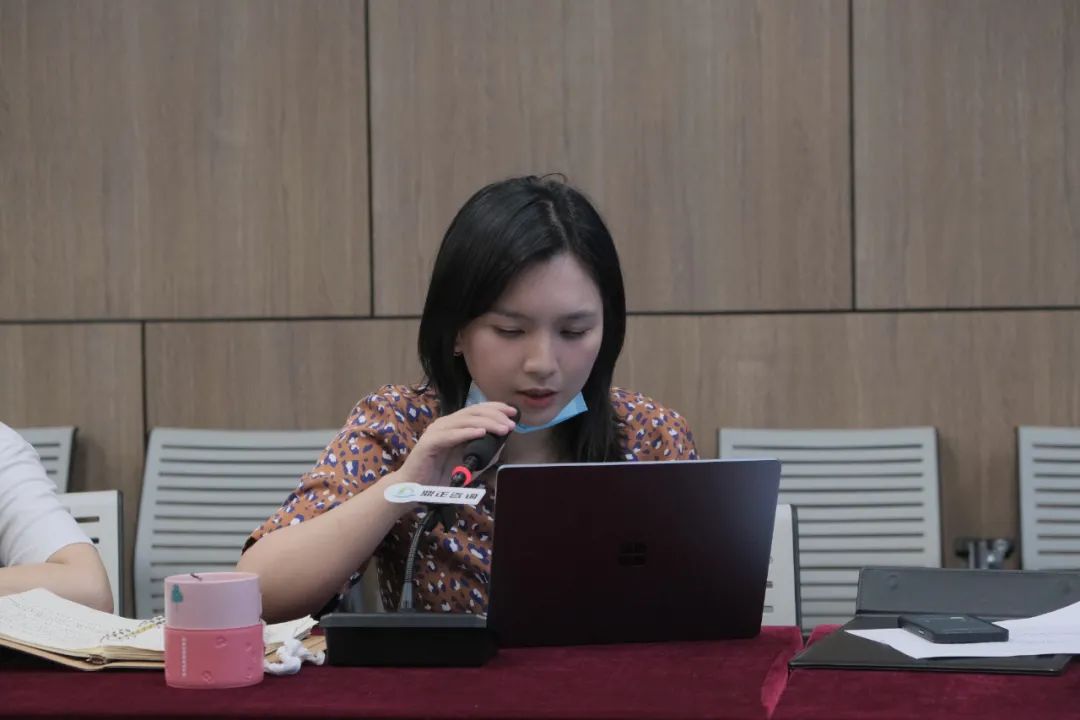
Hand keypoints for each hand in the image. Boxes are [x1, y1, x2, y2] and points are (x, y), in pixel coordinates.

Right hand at [397, 402, 516, 486]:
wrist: (416, 489)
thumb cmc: (441, 476)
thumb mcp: (470, 464)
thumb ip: (485, 453)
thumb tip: (503, 442)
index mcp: (454, 426)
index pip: (477, 410)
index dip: (496, 408)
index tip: (514, 412)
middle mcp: (445, 424)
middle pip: (473, 412)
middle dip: (495, 415)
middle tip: (511, 423)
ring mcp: (436, 431)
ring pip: (464, 420)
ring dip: (486, 423)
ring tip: (502, 428)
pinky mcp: (429, 443)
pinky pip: (449, 435)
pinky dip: (466, 433)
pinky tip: (480, 433)